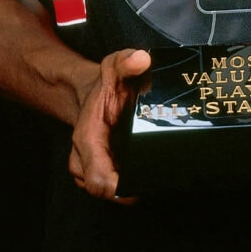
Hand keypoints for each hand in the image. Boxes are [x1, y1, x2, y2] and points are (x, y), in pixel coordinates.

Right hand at [68, 47, 150, 201]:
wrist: (90, 92)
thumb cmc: (106, 84)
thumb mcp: (114, 66)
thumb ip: (126, 61)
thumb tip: (142, 59)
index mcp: (88, 139)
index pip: (98, 180)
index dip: (117, 191)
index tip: (140, 188)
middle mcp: (87, 160)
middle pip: (107, 192)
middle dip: (133, 188)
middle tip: (161, 177)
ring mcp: (98, 168)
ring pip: (115, 191)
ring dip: (137, 184)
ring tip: (162, 171)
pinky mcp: (110, 170)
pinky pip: (122, 184)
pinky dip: (137, 180)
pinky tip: (157, 169)